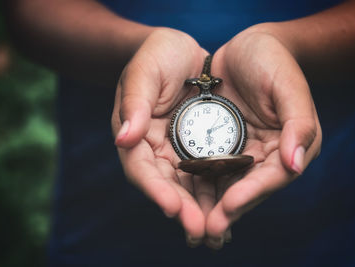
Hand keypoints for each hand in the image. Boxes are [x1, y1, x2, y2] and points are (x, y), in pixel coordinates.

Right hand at [112, 28, 208, 243]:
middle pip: (166, 185)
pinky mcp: (199, 148)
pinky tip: (231, 209)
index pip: (140, 168)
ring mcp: (177, 151)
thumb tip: (124, 138)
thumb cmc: (157, 55)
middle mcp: (154, 149)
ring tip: (218, 234)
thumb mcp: (144, 72)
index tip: (173, 208)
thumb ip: (134, 103)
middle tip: (201, 232)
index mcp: (135, 134)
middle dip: (183, 209)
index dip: (155, 190)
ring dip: (202, 210)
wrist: (182, 51)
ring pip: (188, 186)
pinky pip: (208, 173)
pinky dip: (217, 192)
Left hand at [201, 25, 321, 246]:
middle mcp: (266, 154)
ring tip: (192, 224)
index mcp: (289, 144)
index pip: (273, 176)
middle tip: (207, 229)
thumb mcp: (288, 85)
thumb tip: (295, 164)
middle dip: (228, 209)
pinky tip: (182, 197)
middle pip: (248, 187)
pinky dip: (197, 183)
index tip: (229, 206)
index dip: (252, 192)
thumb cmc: (272, 61)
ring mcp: (242, 151)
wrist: (246, 48)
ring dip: (210, 205)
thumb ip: (297, 123)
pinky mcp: (220, 145)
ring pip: (227, 183)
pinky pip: (208, 167)